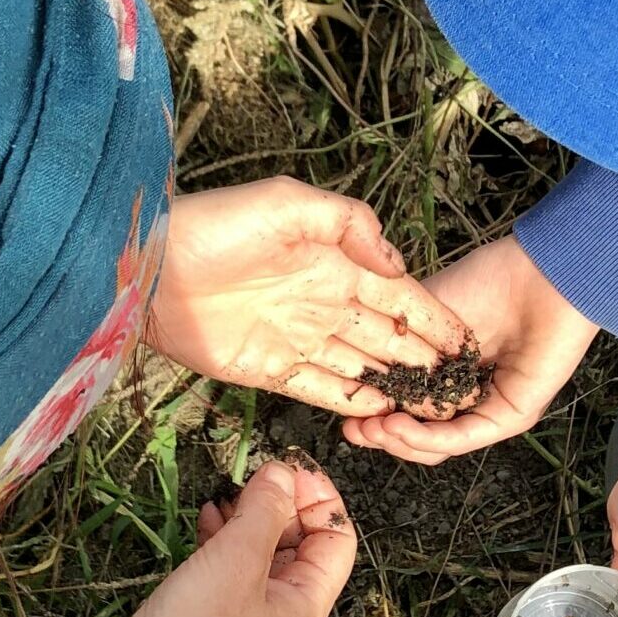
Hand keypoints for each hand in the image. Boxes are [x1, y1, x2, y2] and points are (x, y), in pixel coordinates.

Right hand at [79, 460, 355, 616]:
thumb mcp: (237, 558)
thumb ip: (266, 510)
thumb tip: (283, 472)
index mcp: (307, 605)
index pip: (337, 541)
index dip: (321, 499)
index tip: (290, 465)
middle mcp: (283, 610)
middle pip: (301, 544)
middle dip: (283, 504)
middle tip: (255, 472)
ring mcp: (245, 613)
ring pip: (261, 551)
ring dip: (250, 516)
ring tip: (229, 488)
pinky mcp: (209, 611)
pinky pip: (228, 564)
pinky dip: (222, 536)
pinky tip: (205, 513)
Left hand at [151, 178, 471, 416]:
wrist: (149, 268)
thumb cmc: (214, 224)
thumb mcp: (286, 202)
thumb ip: (349, 224)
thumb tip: (397, 266)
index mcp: (335, 264)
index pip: (400, 297)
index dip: (435, 318)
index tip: (468, 341)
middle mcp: (324, 304)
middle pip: (389, 337)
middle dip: (426, 359)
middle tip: (462, 385)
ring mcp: (299, 339)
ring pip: (362, 366)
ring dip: (396, 384)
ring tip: (433, 406)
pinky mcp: (269, 370)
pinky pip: (321, 390)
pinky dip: (352, 402)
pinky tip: (381, 414)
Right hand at [340, 235, 597, 464]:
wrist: (539, 275)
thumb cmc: (485, 281)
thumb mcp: (421, 316)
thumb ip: (393, 351)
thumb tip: (358, 386)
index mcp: (444, 374)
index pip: (403, 409)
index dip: (371, 415)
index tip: (342, 416)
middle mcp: (465, 397)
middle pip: (415, 435)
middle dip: (379, 437)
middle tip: (351, 431)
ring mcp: (487, 410)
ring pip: (436, 445)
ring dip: (399, 441)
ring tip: (371, 428)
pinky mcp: (509, 417)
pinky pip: (463, 437)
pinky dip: (427, 437)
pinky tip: (396, 426)